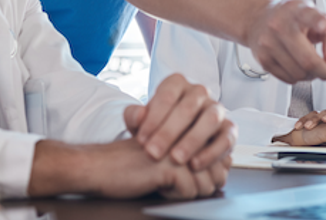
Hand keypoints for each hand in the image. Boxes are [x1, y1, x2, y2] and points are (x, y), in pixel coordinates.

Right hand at [30, 138, 229, 199]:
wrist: (101, 166)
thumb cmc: (134, 164)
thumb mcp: (171, 159)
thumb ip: (198, 158)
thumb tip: (224, 169)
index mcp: (188, 129)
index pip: (220, 161)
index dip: (205, 177)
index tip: (182, 177)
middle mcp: (187, 134)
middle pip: (217, 175)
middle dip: (198, 187)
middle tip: (170, 181)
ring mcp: (180, 147)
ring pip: (206, 185)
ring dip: (185, 192)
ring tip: (163, 182)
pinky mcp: (170, 163)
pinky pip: (189, 191)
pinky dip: (174, 196)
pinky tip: (156, 185)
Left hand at [124, 73, 235, 169]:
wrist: (174, 141)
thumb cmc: (156, 127)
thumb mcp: (139, 121)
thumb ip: (134, 116)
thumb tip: (138, 115)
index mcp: (177, 83)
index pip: (167, 95)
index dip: (153, 118)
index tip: (141, 140)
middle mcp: (199, 92)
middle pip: (188, 108)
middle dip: (169, 132)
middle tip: (153, 153)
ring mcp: (216, 109)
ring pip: (210, 120)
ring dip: (192, 140)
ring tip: (175, 159)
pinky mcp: (229, 129)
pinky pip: (225, 138)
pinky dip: (211, 153)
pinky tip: (194, 165)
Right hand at [245, 0, 325, 83]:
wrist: (259, 19)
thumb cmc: (291, 18)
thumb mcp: (317, 16)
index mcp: (297, 11)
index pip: (309, 15)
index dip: (319, 22)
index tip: (325, 26)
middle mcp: (280, 25)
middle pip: (308, 59)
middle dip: (324, 71)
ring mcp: (269, 43)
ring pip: (299, 74)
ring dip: (311, 75)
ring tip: (312, 65)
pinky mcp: (263, 59)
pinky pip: (289, 79)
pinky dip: (298, 77)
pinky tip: (298, 66)